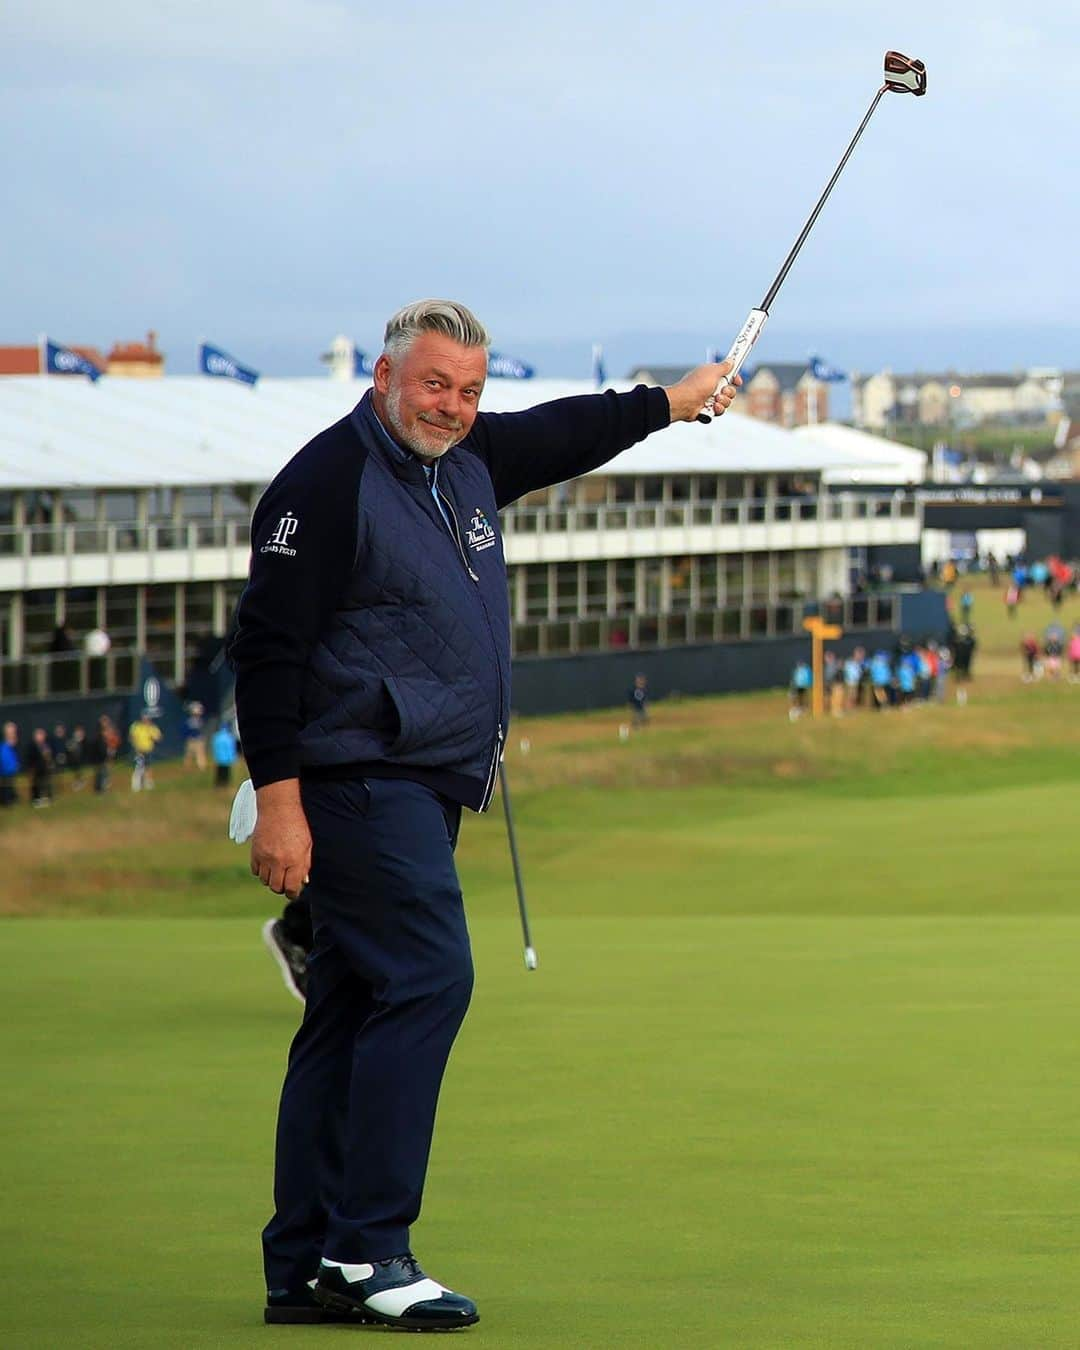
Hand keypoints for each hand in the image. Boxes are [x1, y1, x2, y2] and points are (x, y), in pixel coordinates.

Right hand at [251, 778, 311, 899]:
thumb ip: (305, 864)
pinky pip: (255, 871)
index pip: (291, 888)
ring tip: (278, 870)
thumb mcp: (307, 844)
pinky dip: (261, 871)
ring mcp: (265, 857)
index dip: (293, 893)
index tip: (294, 891)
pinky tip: (268, 863)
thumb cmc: (297, 825)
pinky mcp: (255, 852)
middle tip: (286, 881)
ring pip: (265, 881)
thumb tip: (303, 882)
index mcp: (294, 860)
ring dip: (271, 879)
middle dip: (282, 887)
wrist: (278, 807)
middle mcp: (278, 861)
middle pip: (276, 887)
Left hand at [664, 361, 741, 421]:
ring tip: (715, 400)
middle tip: (722, 391)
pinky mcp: (708, 409)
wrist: (684, 403)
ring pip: (726, 402)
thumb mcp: (713, 371)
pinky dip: (717, 409)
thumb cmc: (696, 385)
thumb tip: (731, 360)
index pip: (728, 376)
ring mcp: (709, 398)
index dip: (734, 378)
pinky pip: (720, 411)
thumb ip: (724, 366)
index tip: (738, 381)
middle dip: (729, 392)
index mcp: (712, 375)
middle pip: (730, 391)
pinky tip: (712, 407)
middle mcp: (711, 386)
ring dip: (723, 401)